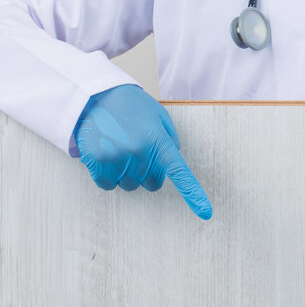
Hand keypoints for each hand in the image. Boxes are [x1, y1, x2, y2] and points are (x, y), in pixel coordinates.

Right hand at [74, 84, 212, 219]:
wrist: (96, 94)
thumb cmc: (132, 107)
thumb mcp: (159, 118)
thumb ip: (170, 141)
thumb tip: (173, 164)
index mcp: (159, 142)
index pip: (180, 173)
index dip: (193, 195)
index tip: (206, 213)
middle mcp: (140, 152)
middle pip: (151, 184)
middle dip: (146, 172)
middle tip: (135, 149)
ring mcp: (118, 157)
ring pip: (129, 186)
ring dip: (125, 173)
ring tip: (118, 147)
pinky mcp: (97, 162)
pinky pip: (107, 185)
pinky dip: (106, 176)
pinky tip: (105, 155)